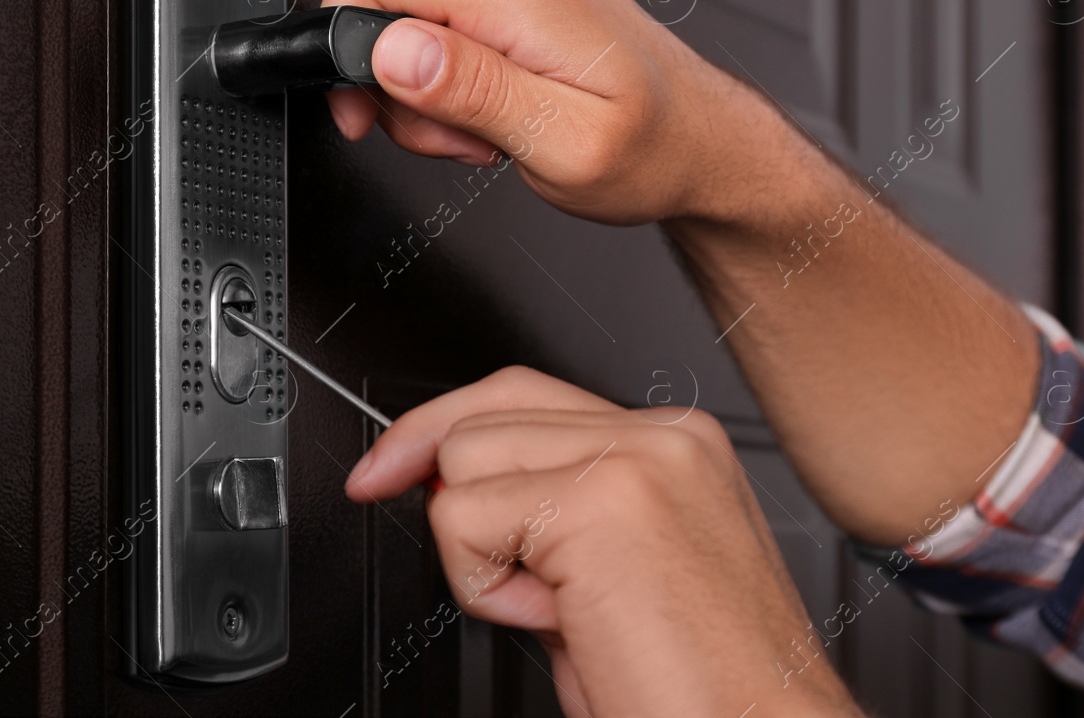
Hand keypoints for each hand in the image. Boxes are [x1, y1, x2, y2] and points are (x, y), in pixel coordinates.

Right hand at [320, 0, 795, 225]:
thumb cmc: (650, 149)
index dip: (346, 53)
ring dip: (428, 91)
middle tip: (462, 137)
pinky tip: (498, 102)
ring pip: (401, 17)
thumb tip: (392, 50)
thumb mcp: (561, 145)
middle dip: (398, 87)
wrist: (697, 138)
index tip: (369, 114)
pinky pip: (434, 16)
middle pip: (378, 0)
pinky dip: (451, 73)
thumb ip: (473, 92)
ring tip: (492, 127)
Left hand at [345, 367, 861, 717]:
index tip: (386, 470)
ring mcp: (636, 459)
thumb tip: (452, 484)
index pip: (522, 395)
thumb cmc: (697, 692)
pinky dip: (487, 588)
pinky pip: (466, 519)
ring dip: (484, 555)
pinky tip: (566, 624)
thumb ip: (548, 513)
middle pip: (483, 417)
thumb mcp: (610, 578)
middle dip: (459, 505)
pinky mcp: (602, 501)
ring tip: (567, 613)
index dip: (439, 431)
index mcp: (675, 446)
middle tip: (511, 591)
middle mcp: (664, 437)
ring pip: (465, 461)